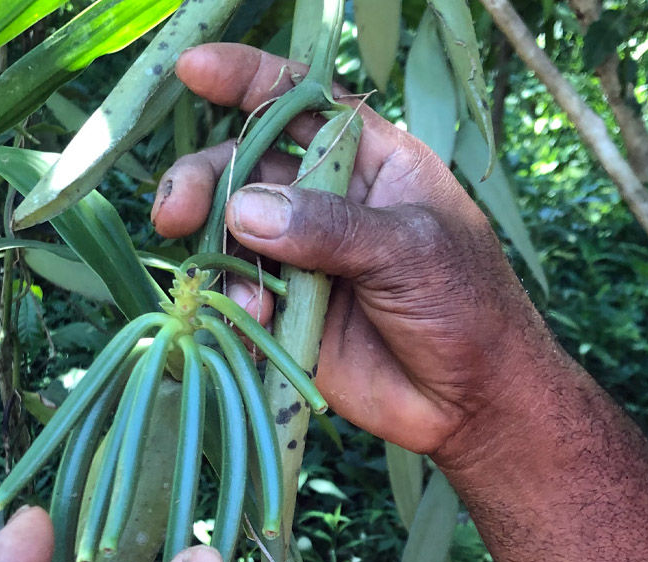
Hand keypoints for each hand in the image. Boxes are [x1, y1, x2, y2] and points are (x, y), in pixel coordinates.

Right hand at [154, 44, 552, 463]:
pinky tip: (252, 325)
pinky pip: (238, 297)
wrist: (472, 402)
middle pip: (246, 167)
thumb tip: (245, 208)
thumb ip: (330, 227)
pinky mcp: (288, 314)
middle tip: (174, 214)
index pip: (302, 102)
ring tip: (249, 301)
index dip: (247, 80)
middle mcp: (328, 202)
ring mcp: (304, 259)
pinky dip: (232, 307)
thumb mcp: (409, 250)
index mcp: (371, 162)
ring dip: (219, 258)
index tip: (192, 74)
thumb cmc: (466, 307)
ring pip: (231, 234)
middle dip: (204, 181)